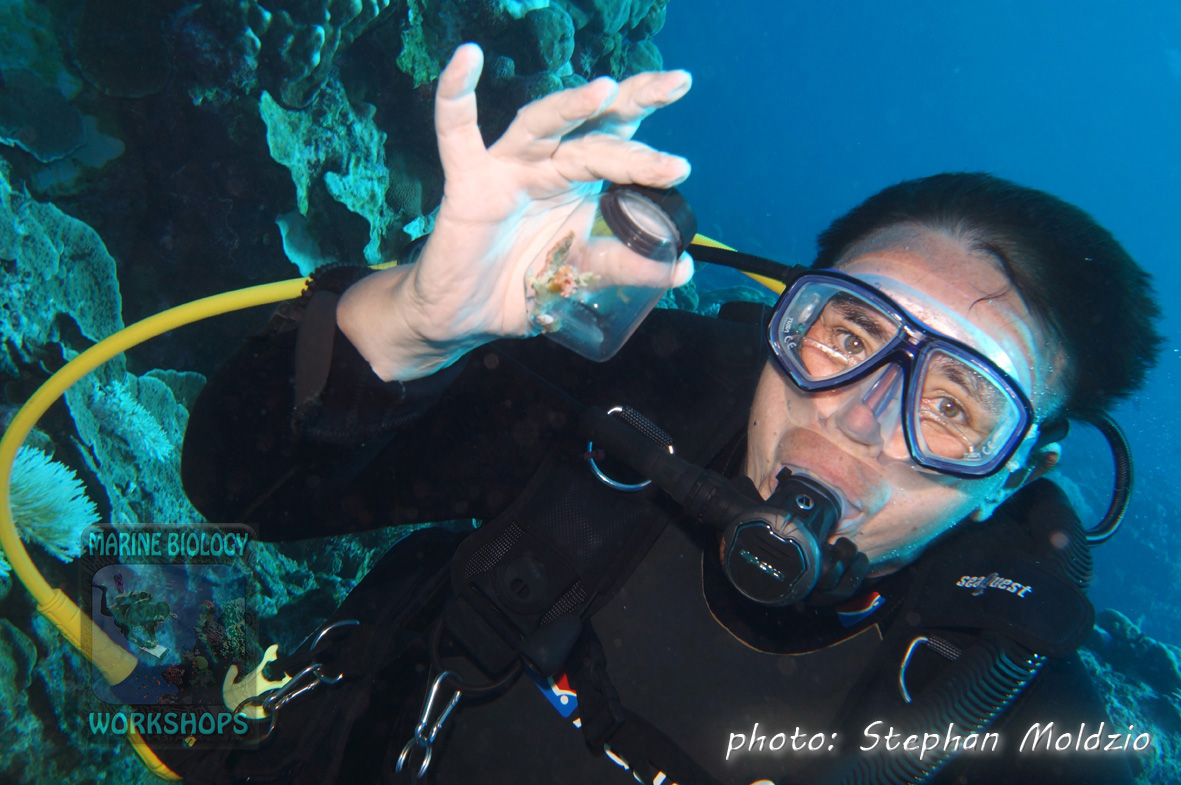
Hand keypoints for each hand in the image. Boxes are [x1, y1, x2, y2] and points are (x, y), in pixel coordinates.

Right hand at [338, 43, 693, 380]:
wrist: (466, 316)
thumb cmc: (522, 286)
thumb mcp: (582, 278)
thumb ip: (625, 267)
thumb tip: (680, 268)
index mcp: (581, 183)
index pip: (622, 146)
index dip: (651, 149)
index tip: (681, 167)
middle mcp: (549, 166)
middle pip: (594, 127)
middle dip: (634, 104)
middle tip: (675, 87)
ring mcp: (509, 169)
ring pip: (541, 125)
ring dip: (571, 105)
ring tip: (604, 91)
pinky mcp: (469, 180)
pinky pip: (457, 132)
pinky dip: (456, 95)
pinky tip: (467, 60)